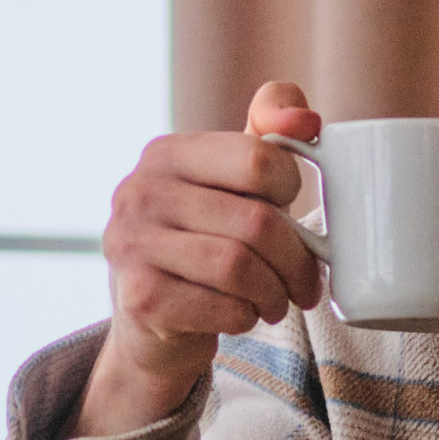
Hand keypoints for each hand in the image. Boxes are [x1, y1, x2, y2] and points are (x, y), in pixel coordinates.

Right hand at [73, 82, 325, 437]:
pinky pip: (222, 307)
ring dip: (274, 293)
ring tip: (278, 301)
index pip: (258, 159)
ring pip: (239, 267)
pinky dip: (247, 316)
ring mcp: (132, 244)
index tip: (292, 212)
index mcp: (167, 153)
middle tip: (306, 281)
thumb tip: (305, 121)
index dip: (292, 190)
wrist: (150, 318)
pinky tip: (243, 314)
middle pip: (256, 221)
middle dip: (296, 260)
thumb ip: (270, 132)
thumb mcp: (233, 180)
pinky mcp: (140, 298)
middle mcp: (140, 191)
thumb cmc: (205, 238)